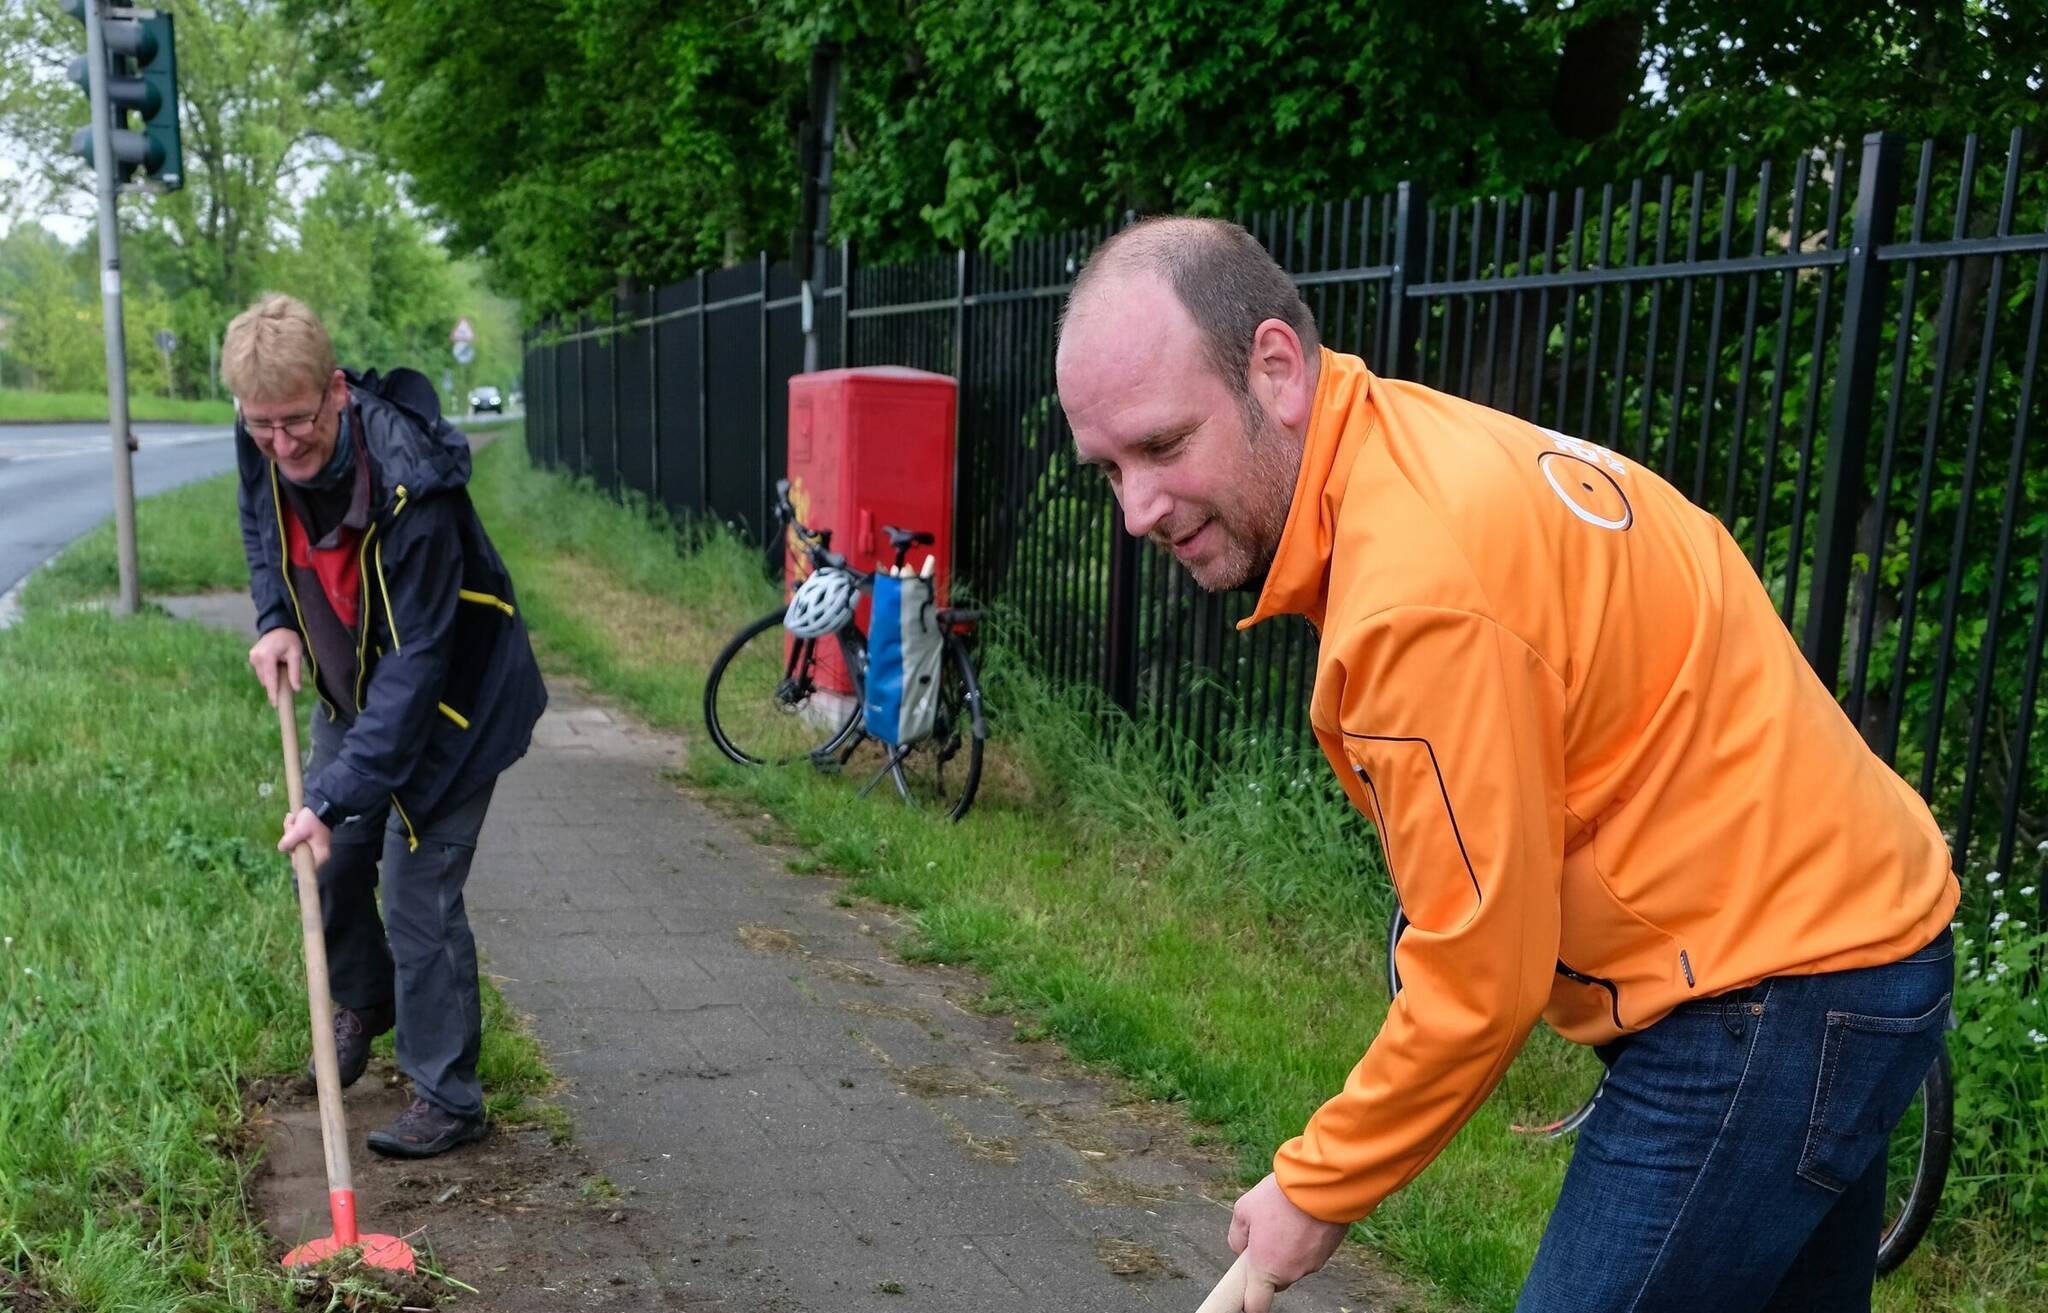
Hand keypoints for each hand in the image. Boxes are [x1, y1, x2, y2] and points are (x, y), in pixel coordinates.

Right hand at [249, 627, 302, 705]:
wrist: (277, 627)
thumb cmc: (289, 640)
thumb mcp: (296, 654)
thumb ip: (295, 672)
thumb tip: (296, 689)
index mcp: (267, 656)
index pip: (271, 679)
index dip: (273, 692)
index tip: (275, 704)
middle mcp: (256, 657)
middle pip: (267, 680)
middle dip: (275, 685)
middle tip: (287, 684)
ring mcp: (252, 657)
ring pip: (263, 677)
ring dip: (272, 678)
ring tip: (282, 668)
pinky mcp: (252, 658)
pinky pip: (261, 672)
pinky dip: (269, 673)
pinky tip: (276, 666)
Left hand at [279, 806, 331, 868]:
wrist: (322, 804)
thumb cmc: (314, 819)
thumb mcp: (300, 829)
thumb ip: (290, 841)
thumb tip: (281, 848)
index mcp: (319, 856)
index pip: (302, 866)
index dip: (294, 856)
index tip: (292, 843)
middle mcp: (317, 855)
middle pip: (296, 854)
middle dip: (290, 839)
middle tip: (292, 825)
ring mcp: (312, 847)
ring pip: (294, 844)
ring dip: (289, 831)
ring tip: (292, 818)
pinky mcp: (307, 839)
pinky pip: (295, 838)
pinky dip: (291, 829)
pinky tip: (293, 819)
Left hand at [1227, 1174, 1347, 1312]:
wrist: (1320, 1183)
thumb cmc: (1280, 1197)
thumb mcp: (1244, 1209)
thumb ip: (1237, 1235)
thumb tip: (1241, 1248)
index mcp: (1266, 1267)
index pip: (1256, 1304)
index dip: (1249, 1302)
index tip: (1244, 1293)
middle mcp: (1290, 1272)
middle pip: (1276, 1280)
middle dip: (1269, 1263)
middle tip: (1265, 1234)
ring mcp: (1312, 1264)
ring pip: (1294, 1263)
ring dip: (1289, 1249)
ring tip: (1287, 1218)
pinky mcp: (1329, 1252)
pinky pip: (1311, 1252)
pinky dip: (1306, 1240)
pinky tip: (1303, 1217)